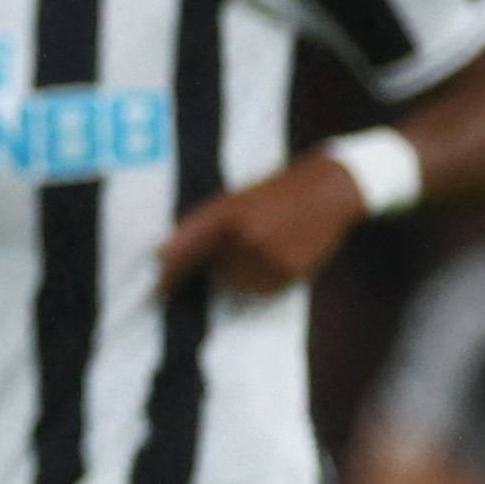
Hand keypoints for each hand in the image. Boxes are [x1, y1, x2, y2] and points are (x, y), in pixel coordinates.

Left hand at [156, 152, 369, 296]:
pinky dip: (263, 279)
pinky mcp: (287, 272)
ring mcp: (267, 256)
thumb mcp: (234, 199)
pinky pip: (261, 290)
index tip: (157, 292)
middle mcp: (244, 237)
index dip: (169, 275)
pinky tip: (279, 254)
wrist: (327, 191)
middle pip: (213, 271)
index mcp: (225, 214)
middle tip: (249, 239)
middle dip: (220, 262)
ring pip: (236, 283)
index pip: (186, 252)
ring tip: (266, 244)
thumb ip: (200, 226)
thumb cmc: (275, 193)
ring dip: (242, 272)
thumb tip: (161, 252)